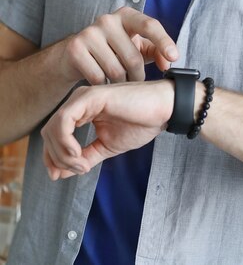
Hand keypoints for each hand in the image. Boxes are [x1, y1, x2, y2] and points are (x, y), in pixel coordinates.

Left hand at [41, 79, 174, 179]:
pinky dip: (66, 142)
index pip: (53, 135)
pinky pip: (64, 121)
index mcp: (82, 110)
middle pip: (49, 133)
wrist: (163, 109)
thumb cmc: (141, 123)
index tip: (62, 175)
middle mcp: (78, 101)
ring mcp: (83, 97)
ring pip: (53, 128)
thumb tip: (58, 173)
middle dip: (56, 158)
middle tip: (79, 170)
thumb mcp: (107, 146)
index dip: (52, 158)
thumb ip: (85, 156)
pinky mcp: (90, 97)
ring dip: (62, 153)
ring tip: (81, 165)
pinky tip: (79, 154)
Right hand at [59, 7, 178, 84]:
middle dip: (138, 76)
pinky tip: (102, 82)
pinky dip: (103, 86)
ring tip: (118, 81)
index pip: (150, 25)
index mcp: (126, 15)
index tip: (174, 57)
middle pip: (133, 58)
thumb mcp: (136, 46)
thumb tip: (168, 62)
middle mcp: (108, 19)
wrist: (74, 55)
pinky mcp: (76, 48)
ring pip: (116, 70)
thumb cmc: (112, 50)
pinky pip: (98, 77)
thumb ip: (156, 51)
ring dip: (121, 83)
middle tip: (135, 81)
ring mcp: (89, 32)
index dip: (164, 41)